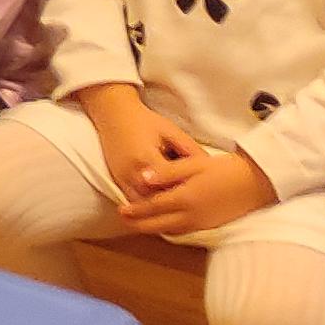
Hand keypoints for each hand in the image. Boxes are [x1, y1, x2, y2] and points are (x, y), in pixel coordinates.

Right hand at [73, 85, 202, 201]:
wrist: (113, 114)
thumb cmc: (144, 120)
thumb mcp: (171, 131)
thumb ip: (191, 150)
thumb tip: (211, 166)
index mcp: (147, 159)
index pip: (172, 185)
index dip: (189, 192)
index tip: (204, 196)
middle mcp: (133, 173)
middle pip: (158, 201)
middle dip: (175, 205)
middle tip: (195, 208)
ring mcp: (122, 179)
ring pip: (143, 206)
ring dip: (159, 209)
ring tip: (178, 211)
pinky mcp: (117, 181)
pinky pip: (133, 201)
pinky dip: (147, 206)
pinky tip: (159, 206)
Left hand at [113, 146, 277, 237]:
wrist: (258, 181)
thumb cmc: (226, 168)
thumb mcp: (194, 163)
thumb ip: (167, 172)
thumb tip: (142, 178)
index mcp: (186, 198)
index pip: (153, 207)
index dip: (135, 210)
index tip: (120, 209)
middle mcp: (192, 216)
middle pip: (158, 225)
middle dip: (139, 224)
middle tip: (124, 219)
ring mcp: (202, 223)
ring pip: (170, 230)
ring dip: (153, 228)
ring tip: (140, 222)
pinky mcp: (211, 226)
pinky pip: (183, 231)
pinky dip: (169, 229)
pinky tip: (165, 223)